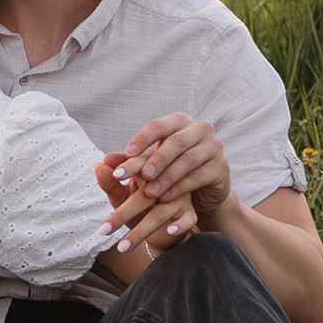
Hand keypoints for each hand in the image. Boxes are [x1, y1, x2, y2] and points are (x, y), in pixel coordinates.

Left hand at [97, 114, 232, 265]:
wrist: (202, 191)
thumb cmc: (170, 172)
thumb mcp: (148, 168)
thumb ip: (127, 164)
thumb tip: (101, 163)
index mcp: (178, 122)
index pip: (158, 126)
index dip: (143, 139)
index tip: (127, 153)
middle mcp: (199, 129)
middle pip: (176, 142)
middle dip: (157, 159)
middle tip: (142, 176)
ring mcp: (213, 147)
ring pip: (189, 160)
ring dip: (168, 177)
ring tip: (151, 193)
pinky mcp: (221, 168)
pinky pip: (200, 176)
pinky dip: (181, 188)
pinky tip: (167, 199)